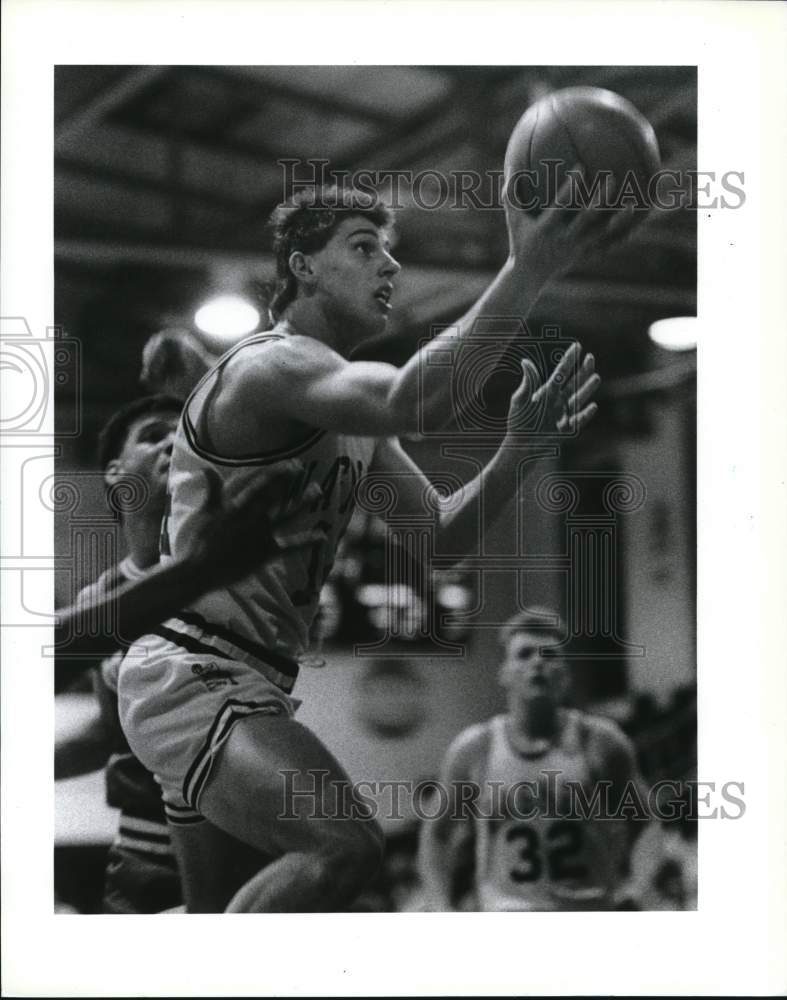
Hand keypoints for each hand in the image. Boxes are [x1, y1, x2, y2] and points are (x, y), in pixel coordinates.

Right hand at [187, 461, 324, 586]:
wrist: (197, 572)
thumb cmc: (195, 542)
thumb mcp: (201, 513)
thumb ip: (211, 490)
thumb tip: (207, 467)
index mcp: (231, 504)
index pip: (255, 481)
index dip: (272, 470)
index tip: (286, 463)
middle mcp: (248, 515)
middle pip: (272, 491)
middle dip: (287, 478)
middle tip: (301, 466)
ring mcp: (258, 533)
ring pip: (285, 513)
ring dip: (303, 501)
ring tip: (318, 490)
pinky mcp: (264, 553)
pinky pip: (290, 546)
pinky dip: (306, 541)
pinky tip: (322, 536)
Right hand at [504, 167, 645, 283]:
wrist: (528, 276)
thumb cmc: (520, 241)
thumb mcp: (513, 219)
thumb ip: (511, 194)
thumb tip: (510, 165)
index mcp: (547, 228)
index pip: (561, 206)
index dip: (571, 187)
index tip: (581, 166)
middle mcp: (565, 239)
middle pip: (587, 218)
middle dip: (600, 200)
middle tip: (613, 179)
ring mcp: (577, 249)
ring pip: (602, 234)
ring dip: (618, 221)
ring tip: (632, 205)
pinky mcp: (585, 256)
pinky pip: (606, 246)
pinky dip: (621, 236)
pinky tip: (637, 225)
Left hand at [507, 340, 599, 435]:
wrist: (520, 444)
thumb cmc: (519, 421)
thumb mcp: (520, 400)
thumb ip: (528, 382)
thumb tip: (525, 361)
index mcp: (548, 391)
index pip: (561, 372)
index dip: (569, 359)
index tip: (577, 345)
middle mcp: (559, 400)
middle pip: (574, 382)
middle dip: (582, 370)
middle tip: (590, 357)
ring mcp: (564, 414)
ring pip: (579, 398)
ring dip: (587, 389)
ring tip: (596, 377)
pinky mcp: (567, 429)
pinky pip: (578, 421)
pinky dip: (585, 414)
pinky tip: (593, 406)